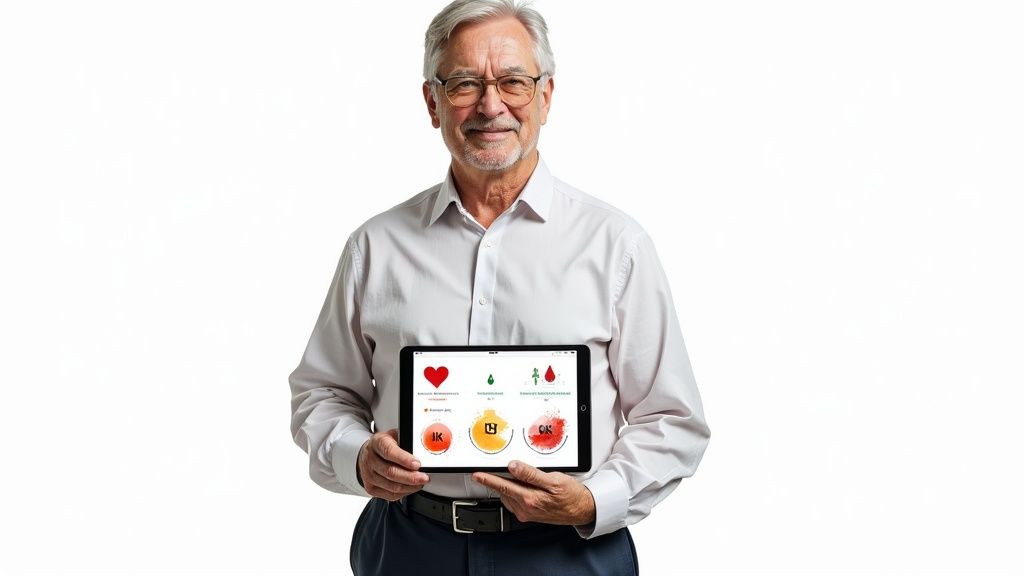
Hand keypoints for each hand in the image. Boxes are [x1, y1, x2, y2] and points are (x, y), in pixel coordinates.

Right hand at [357, 429, 428, 500]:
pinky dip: (404, 493)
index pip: (389, 452)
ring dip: (409, 487)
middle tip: (424, 477)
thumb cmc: (384, 444)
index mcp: (377, 443)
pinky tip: (410, 487)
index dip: (404, 459)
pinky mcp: (370, 488)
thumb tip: (422, 453)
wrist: (369, 453)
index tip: (417, 464)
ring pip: (391, 486)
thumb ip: (406, 442)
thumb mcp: (395, 436)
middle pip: (391, 472)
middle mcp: (370, 459)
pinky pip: (390, 495)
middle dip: (411, 477)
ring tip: (420, 483)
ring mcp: (368, 475)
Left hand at [471, 460, 595, 525]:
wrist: (582, 510)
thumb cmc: (571, 495)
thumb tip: (514, 467)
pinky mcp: (530, 514)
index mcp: (530, 499)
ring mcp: (527, 512)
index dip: (488, 479)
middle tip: (480, 474)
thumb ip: (531, 474)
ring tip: (500, 477)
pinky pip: (514, 502)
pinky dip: (511, 493)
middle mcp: (526, 508)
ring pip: (508, 497)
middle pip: (503, 491)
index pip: (503, 486)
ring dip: (503, 487)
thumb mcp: (553, 480)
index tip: (477, 474)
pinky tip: (514, 487)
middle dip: (492, 482)